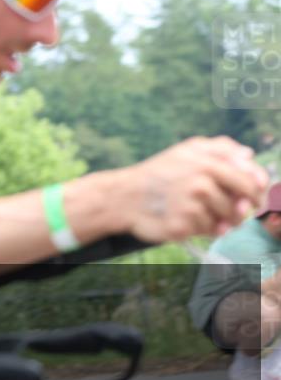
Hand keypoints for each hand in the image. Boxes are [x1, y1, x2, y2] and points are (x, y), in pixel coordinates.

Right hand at [120, 136, 268, 242]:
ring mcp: (190, 205)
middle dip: (240, 209)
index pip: (250, 178)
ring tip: (200, 212)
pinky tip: (188, 220)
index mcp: (205, 162)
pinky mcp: (181, 226)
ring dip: (219, 219)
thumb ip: (220, 148)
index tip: (253, 196)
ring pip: (225, 219)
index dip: (257, 190)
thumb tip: (249, 154)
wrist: (124, 196)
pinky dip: (203, 229)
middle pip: (241, 203)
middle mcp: (199, 182)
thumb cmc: (159, 173)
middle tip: (234, 211)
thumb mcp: (186, 151)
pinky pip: (207, 231)